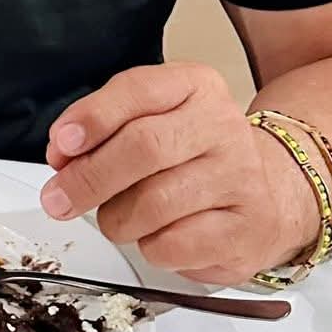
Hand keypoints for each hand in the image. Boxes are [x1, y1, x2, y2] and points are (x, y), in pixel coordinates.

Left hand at [42, 63, 320, 284]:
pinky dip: (149, 246)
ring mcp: (240, 178)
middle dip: (90, 177)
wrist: (272, 190)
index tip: (61, 144)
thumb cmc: (195, 151)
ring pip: (155, 203)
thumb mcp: (154, 116)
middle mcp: (222, 126)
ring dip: (116, 218)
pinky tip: (152, 235)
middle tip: (60, 197)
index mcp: (195, 85)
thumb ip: (105, 127)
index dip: (93, 118)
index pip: (137, 90)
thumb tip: (63, 156)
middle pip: (143, 148)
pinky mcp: (247, 230)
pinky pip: (176, 245)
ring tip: (112, 218)